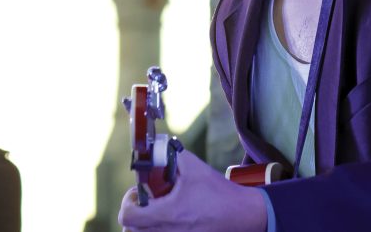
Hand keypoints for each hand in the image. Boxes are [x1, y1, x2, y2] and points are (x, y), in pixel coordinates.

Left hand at [119, 151, 267, 231]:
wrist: (242, 214)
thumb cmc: (220, 193)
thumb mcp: (195, 168)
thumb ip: (173, 156)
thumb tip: (160, 148)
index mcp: (167, 213)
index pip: (127, 217)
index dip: (128, 202)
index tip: (138, 193)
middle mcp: (167, 231)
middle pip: (130, 231)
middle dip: (134, 214)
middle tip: (146, 203)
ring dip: (143, 225)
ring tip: (157, 212)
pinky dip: (156, 230)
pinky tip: (170, 220)